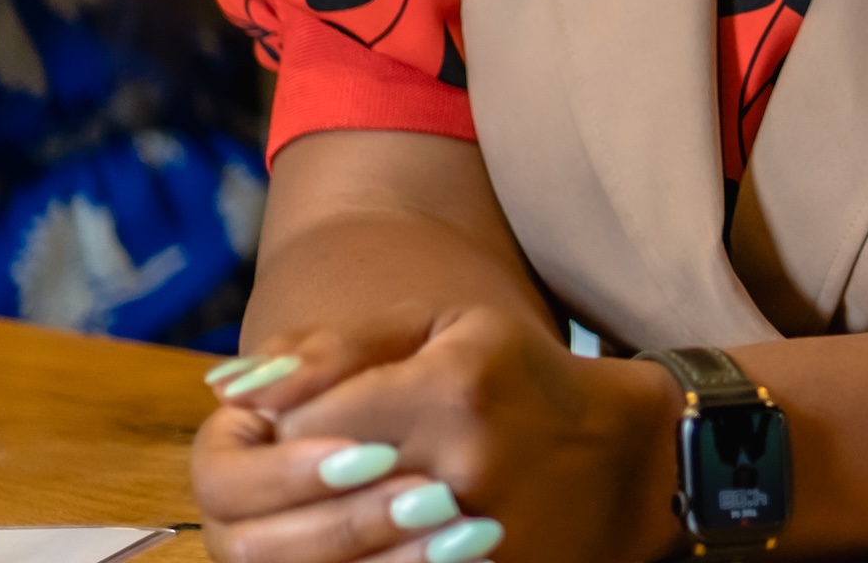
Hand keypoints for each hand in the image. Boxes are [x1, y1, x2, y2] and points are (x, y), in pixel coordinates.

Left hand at [194, 307, 679, 562]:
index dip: (283, 433)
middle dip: (291, 497)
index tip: (293, 428)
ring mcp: (475, 537)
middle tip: (308, 480)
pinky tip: (364, 545)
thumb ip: (339, 347)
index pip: (304, 425)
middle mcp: (461, 466)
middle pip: (311, 505)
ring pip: (336, 558)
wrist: (629, 459)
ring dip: (316, 540)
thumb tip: (238, 388)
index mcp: (450, 388)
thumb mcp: (447, 328)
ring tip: (327, 516)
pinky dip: (360, 562)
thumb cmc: (522, 378)